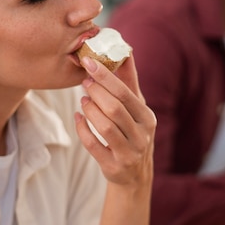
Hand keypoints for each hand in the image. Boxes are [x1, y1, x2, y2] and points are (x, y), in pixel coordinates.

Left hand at [74, 54, 155, 187]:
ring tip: (82, 100)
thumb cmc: (132, 132)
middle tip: (84, 81)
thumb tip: (125, 50)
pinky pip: (93, 145)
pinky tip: (77, 117)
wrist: (134, 174)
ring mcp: (129, 153)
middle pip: (115, 109)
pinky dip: (82, 129)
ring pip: (105, 127)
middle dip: (96, 92)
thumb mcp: (136, 109)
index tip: (89, 62)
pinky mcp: (114, 166)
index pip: (126, 93)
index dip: (106, 77)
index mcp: (147, 118)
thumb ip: (129, 81)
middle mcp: (142, 136)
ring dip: (89, 110)